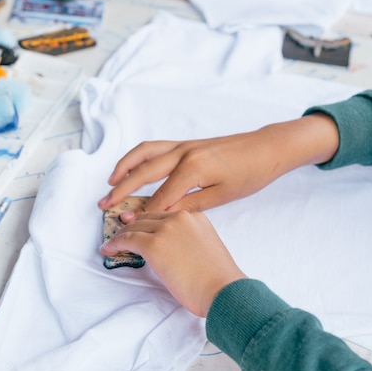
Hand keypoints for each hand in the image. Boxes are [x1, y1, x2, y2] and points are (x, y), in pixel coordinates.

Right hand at [98, 114, 338, 220]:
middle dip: (122, 189)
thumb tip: (162, 216)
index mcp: (193, 169)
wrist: (267, 148)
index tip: (127, 226)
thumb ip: (189, 205)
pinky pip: (154, 148)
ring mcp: (183, 145)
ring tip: (109, 182)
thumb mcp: (221, 195)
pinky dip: (138, 156)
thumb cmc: (249, 174)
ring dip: (124, 167)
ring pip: (144, 153)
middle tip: (104, 204)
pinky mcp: (186, 144)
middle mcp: (183, 153)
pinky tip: (132, 167)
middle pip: (144, 172)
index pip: (160, 196)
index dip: (143, 213)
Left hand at [100, 210, 245, 316]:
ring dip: (121, 236)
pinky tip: (108, 249)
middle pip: (147, 218)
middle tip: (121, 234)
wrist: (223, 291)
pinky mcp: (154, 245)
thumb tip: (171, 252)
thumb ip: (190, 242)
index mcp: (195, 217)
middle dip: (132, 226)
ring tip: (112, 244)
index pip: (164, 215)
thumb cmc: (219, 280)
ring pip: (134, 227)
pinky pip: (127, 240)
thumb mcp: (207, 249)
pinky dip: (115, 244)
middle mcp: (180, 218)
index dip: (147, 222)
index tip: (137, 226)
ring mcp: (166, 229)